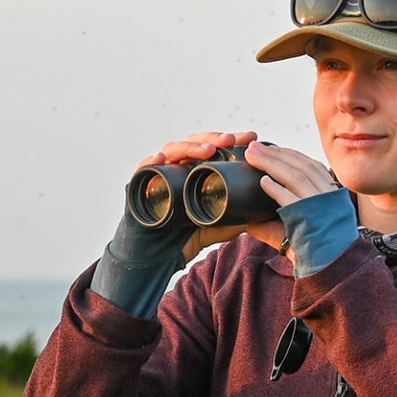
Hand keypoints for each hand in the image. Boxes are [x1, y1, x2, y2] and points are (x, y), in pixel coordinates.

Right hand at [136, 132, 258, 261]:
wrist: (155, 259)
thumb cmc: (181, 241)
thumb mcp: (213, 228)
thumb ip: (232, 221)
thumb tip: (257, 215)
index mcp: (193, 173)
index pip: (212, 150)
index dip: (230, 141)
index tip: (251, 136)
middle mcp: (176, 170)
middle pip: (193, 145)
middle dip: (213, 139)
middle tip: (231, 139)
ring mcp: (158, 176)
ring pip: (171, 152)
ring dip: (189, 147)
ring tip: (208, 150)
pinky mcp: (139, 188)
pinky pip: (143, 170)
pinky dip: (150, 162)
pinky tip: (161, 158)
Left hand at [241, 141, 340, 261]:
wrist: (330, 269)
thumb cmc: (314, 251)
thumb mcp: (298, 230)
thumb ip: (274, 224)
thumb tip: (248, 220)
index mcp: (330, 194)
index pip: (310, 166)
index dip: (290, 155)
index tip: (272, 148)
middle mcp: (329, 196)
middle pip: (301, 165)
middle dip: (275, 153)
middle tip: (254, 146)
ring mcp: (321, 206)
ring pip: (296, 177)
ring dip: (271, 163)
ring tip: (253, 155)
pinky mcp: (311, 218)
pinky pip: (292, 199)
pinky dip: (276, 188)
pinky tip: (262, 181)